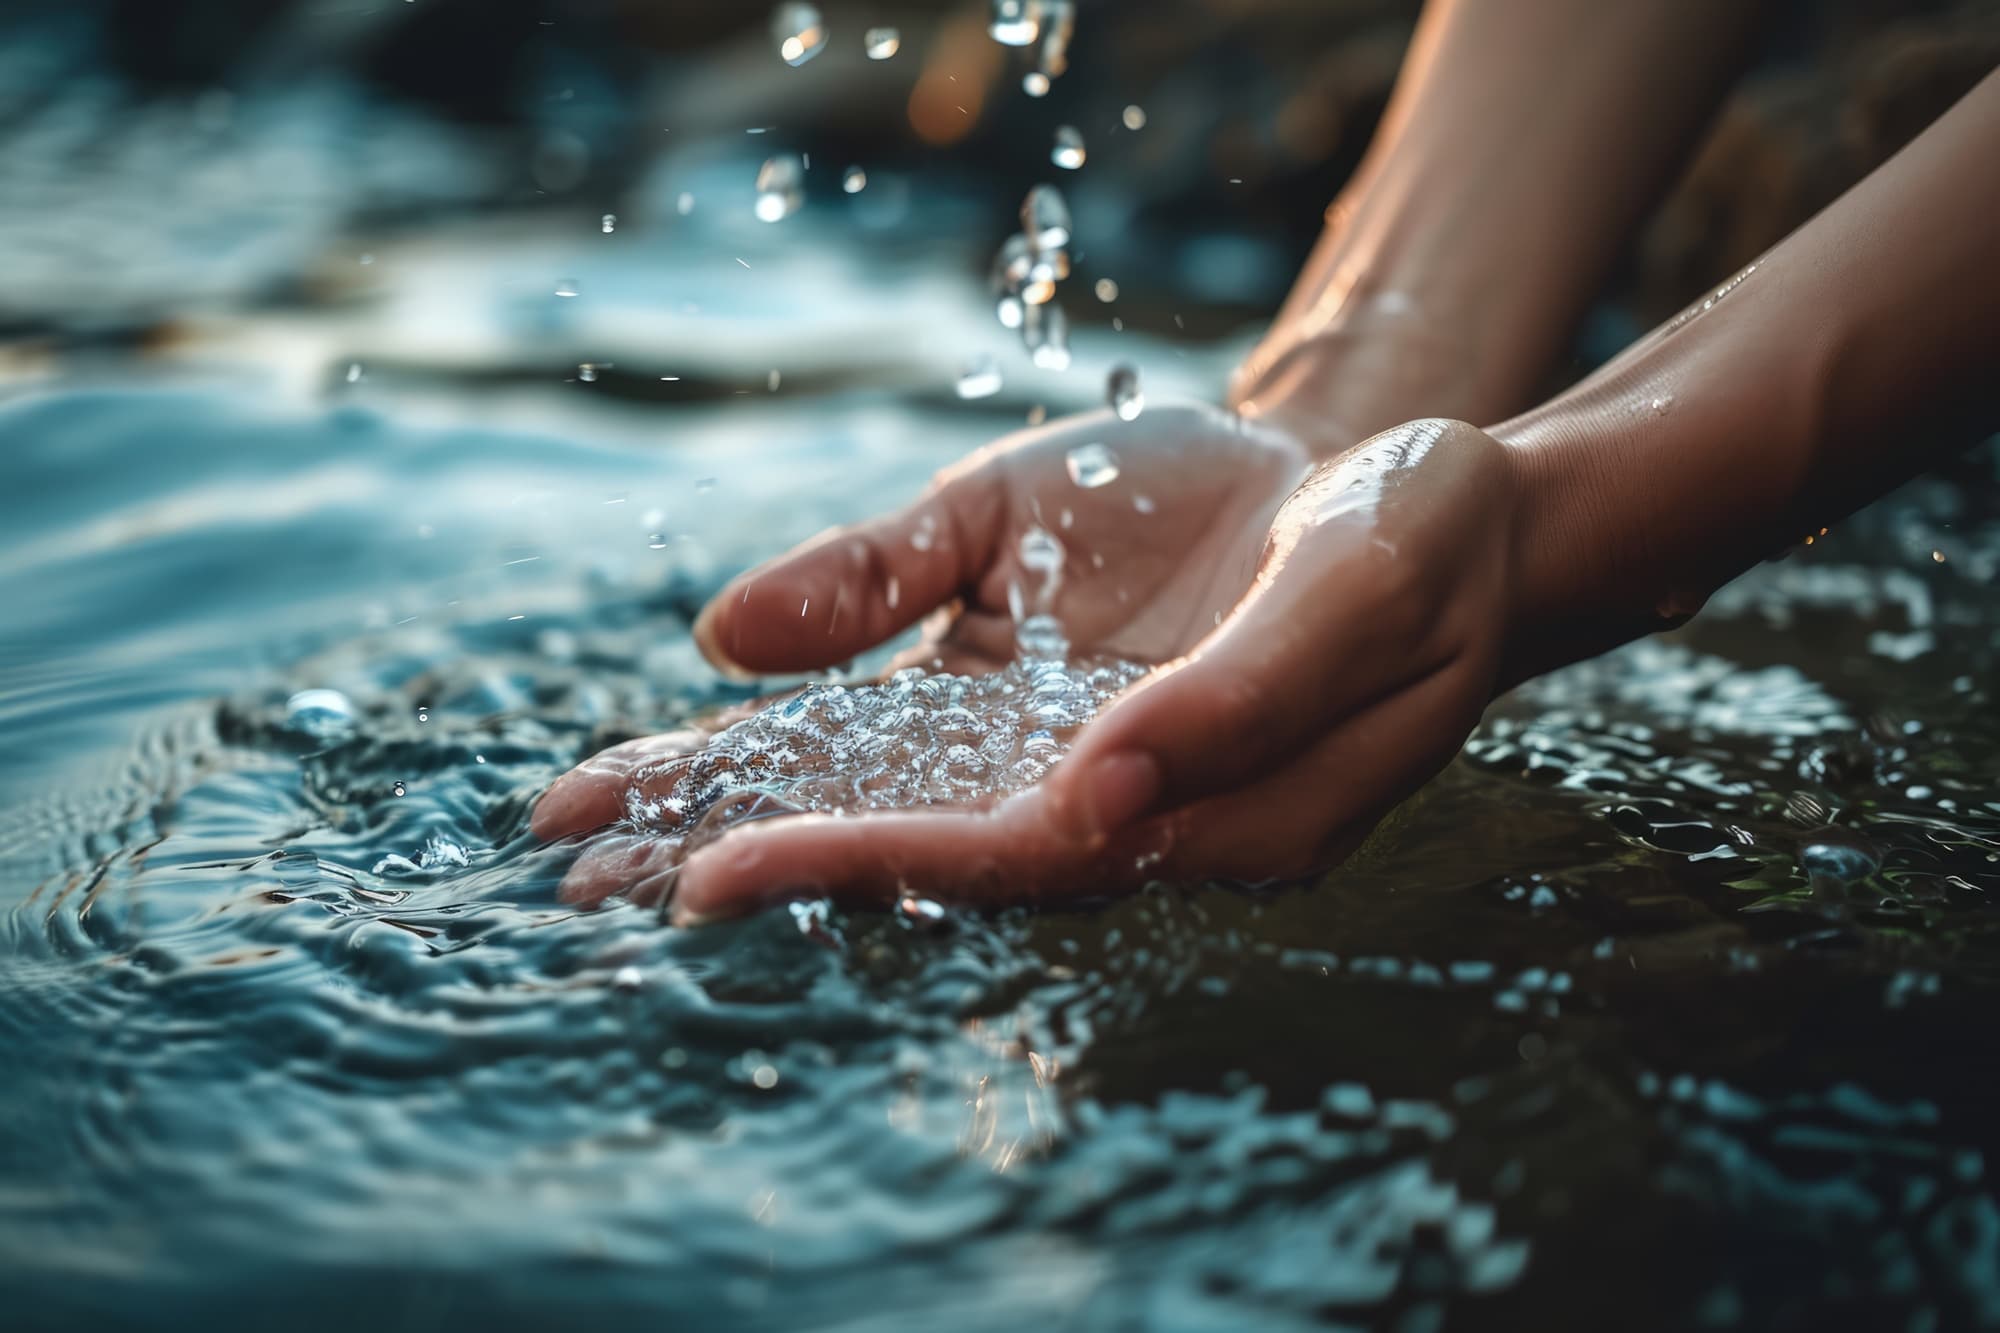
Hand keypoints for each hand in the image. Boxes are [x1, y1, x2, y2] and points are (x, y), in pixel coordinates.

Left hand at [600, 419, 1524, 922]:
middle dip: (747, 858)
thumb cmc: (1407, 547)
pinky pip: (899, 716)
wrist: (1422, 502)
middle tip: (578, 883)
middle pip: (908, 845)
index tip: (712, 878)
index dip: (859, 868)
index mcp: (1194, 814)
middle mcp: (1107, 805)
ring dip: (733, 800)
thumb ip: (1227, 695)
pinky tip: (688, 737)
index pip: (1004, 860)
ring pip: (880, 787)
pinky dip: (790, 729)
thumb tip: (1074, 794)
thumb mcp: (1349, 593)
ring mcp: (1060, 747)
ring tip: (578, 828)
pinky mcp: (1034, 684)